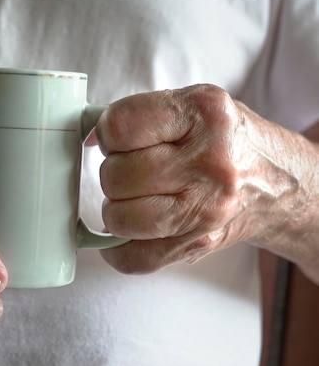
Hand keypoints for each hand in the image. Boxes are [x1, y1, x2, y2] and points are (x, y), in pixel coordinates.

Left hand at [94, 84, 304, 273]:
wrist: (276, 184)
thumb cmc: (224, 141)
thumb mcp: (194, 107)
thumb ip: (141, 115)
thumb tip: (90, 134)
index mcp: (204, 113)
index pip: (120, 126)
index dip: (108, 133)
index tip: (117, 138)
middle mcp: (210, 161)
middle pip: (116, 175)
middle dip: (114, 172)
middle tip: (133, 169)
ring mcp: (207, 207)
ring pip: (119, 217)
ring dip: (116, 209)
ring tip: (137, 196)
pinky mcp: (199, 242)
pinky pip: (134, 258)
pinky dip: (117, 250)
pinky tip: (128, 232)